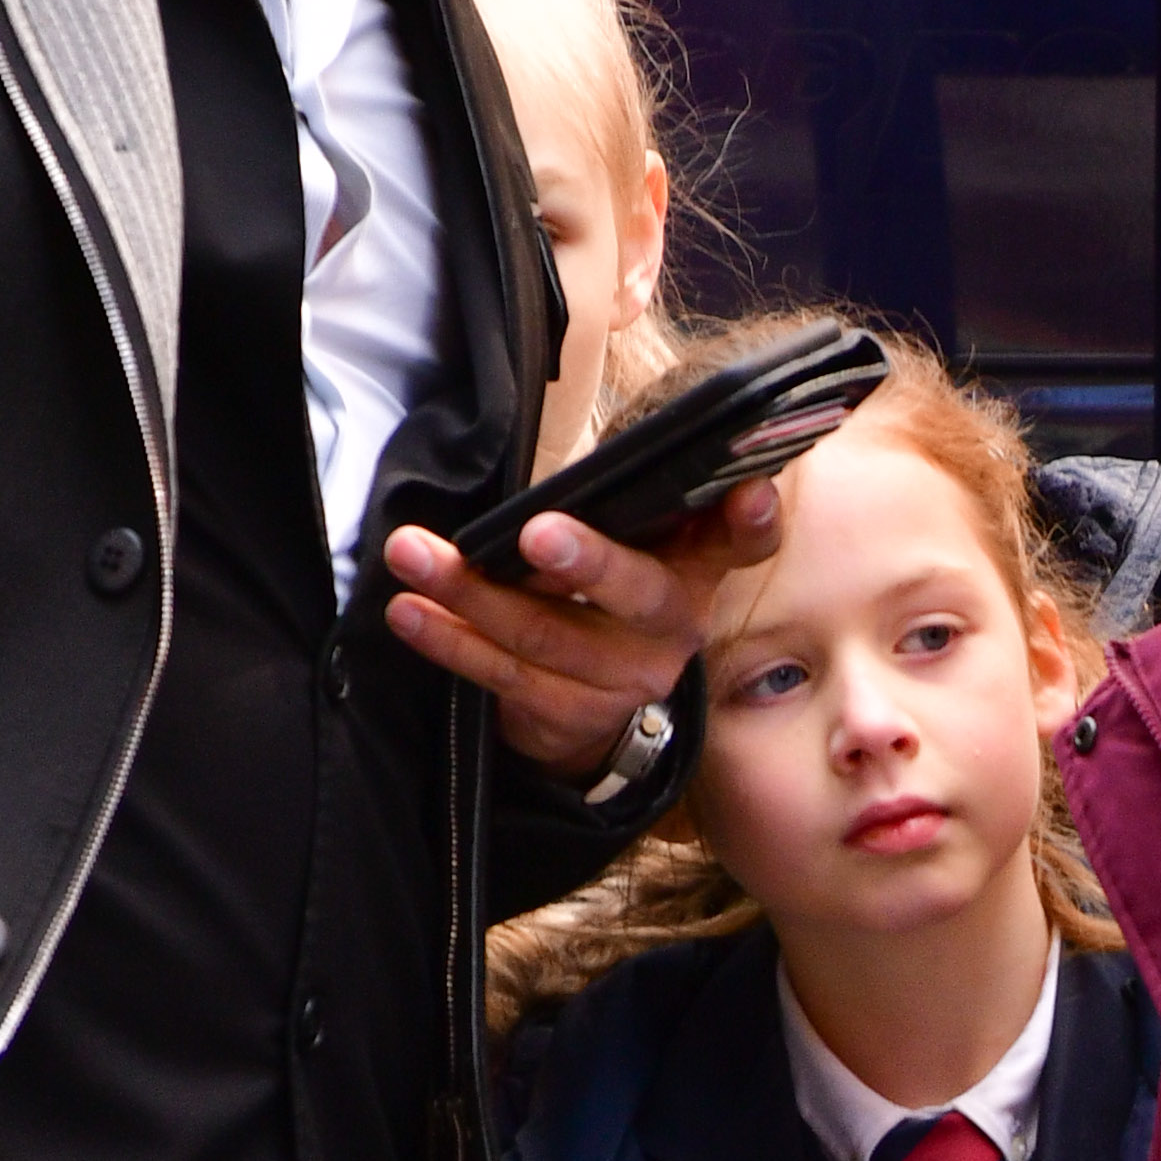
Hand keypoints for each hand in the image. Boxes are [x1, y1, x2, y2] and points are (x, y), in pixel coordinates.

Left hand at [380, 478, 790, 788]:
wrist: (595, 701)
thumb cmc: (605, 588)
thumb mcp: (632, 540)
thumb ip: (623, 499)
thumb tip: (578, 444)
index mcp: (695, 568)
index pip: (740, 542)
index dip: (749, 522)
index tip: (749, 493)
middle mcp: (673, 628)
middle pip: (636, 593)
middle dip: (585, 561)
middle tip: (536, 532)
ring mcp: (625, 681)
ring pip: (545, 636)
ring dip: (471, 594)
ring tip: (413, 555)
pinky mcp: (572, 717)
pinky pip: (504, 678)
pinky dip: (450, 642)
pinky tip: (411, 613)